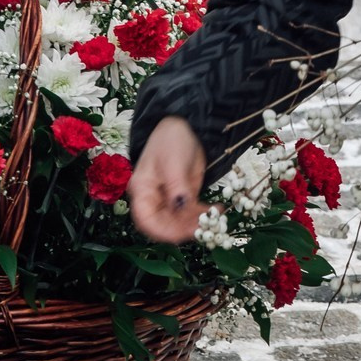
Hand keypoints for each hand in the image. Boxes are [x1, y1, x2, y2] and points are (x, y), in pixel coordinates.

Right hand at [129, 116, 207, 242]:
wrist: (186, 125)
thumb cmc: (171, 139)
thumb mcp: (173, 163)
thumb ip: (177, 188)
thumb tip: (182, 209)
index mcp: (142, 190)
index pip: (145, 219)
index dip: (161, 232)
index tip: (181, 235)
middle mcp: (153, 198)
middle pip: (163, 224)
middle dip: (183, 229)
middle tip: (204, 226)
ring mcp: (169, 198)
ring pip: (179, 222)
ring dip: (196, 223)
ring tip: (215, 217)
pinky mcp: (184, 196)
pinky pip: (192, 213)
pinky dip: (204, 214)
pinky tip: (218, 210)